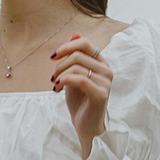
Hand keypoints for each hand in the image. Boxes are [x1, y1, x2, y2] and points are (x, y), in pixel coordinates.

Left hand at [50, 32, 112, 159]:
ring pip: (77, 67)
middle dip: (60, 64)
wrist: (85, 125)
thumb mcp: (74, 74)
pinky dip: (65, 81)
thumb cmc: (80, 101)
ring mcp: (106, 82)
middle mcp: (106, 70)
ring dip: (60, 74)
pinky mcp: (101, 94)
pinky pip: (80, 79)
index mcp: (101, 63)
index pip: (85, 43)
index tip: (53, 57)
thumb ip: (75, 56)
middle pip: (78, 54)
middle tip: (52, 77)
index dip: (66, 46)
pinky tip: (57, 88)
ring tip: (55, 85)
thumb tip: (75, 34)